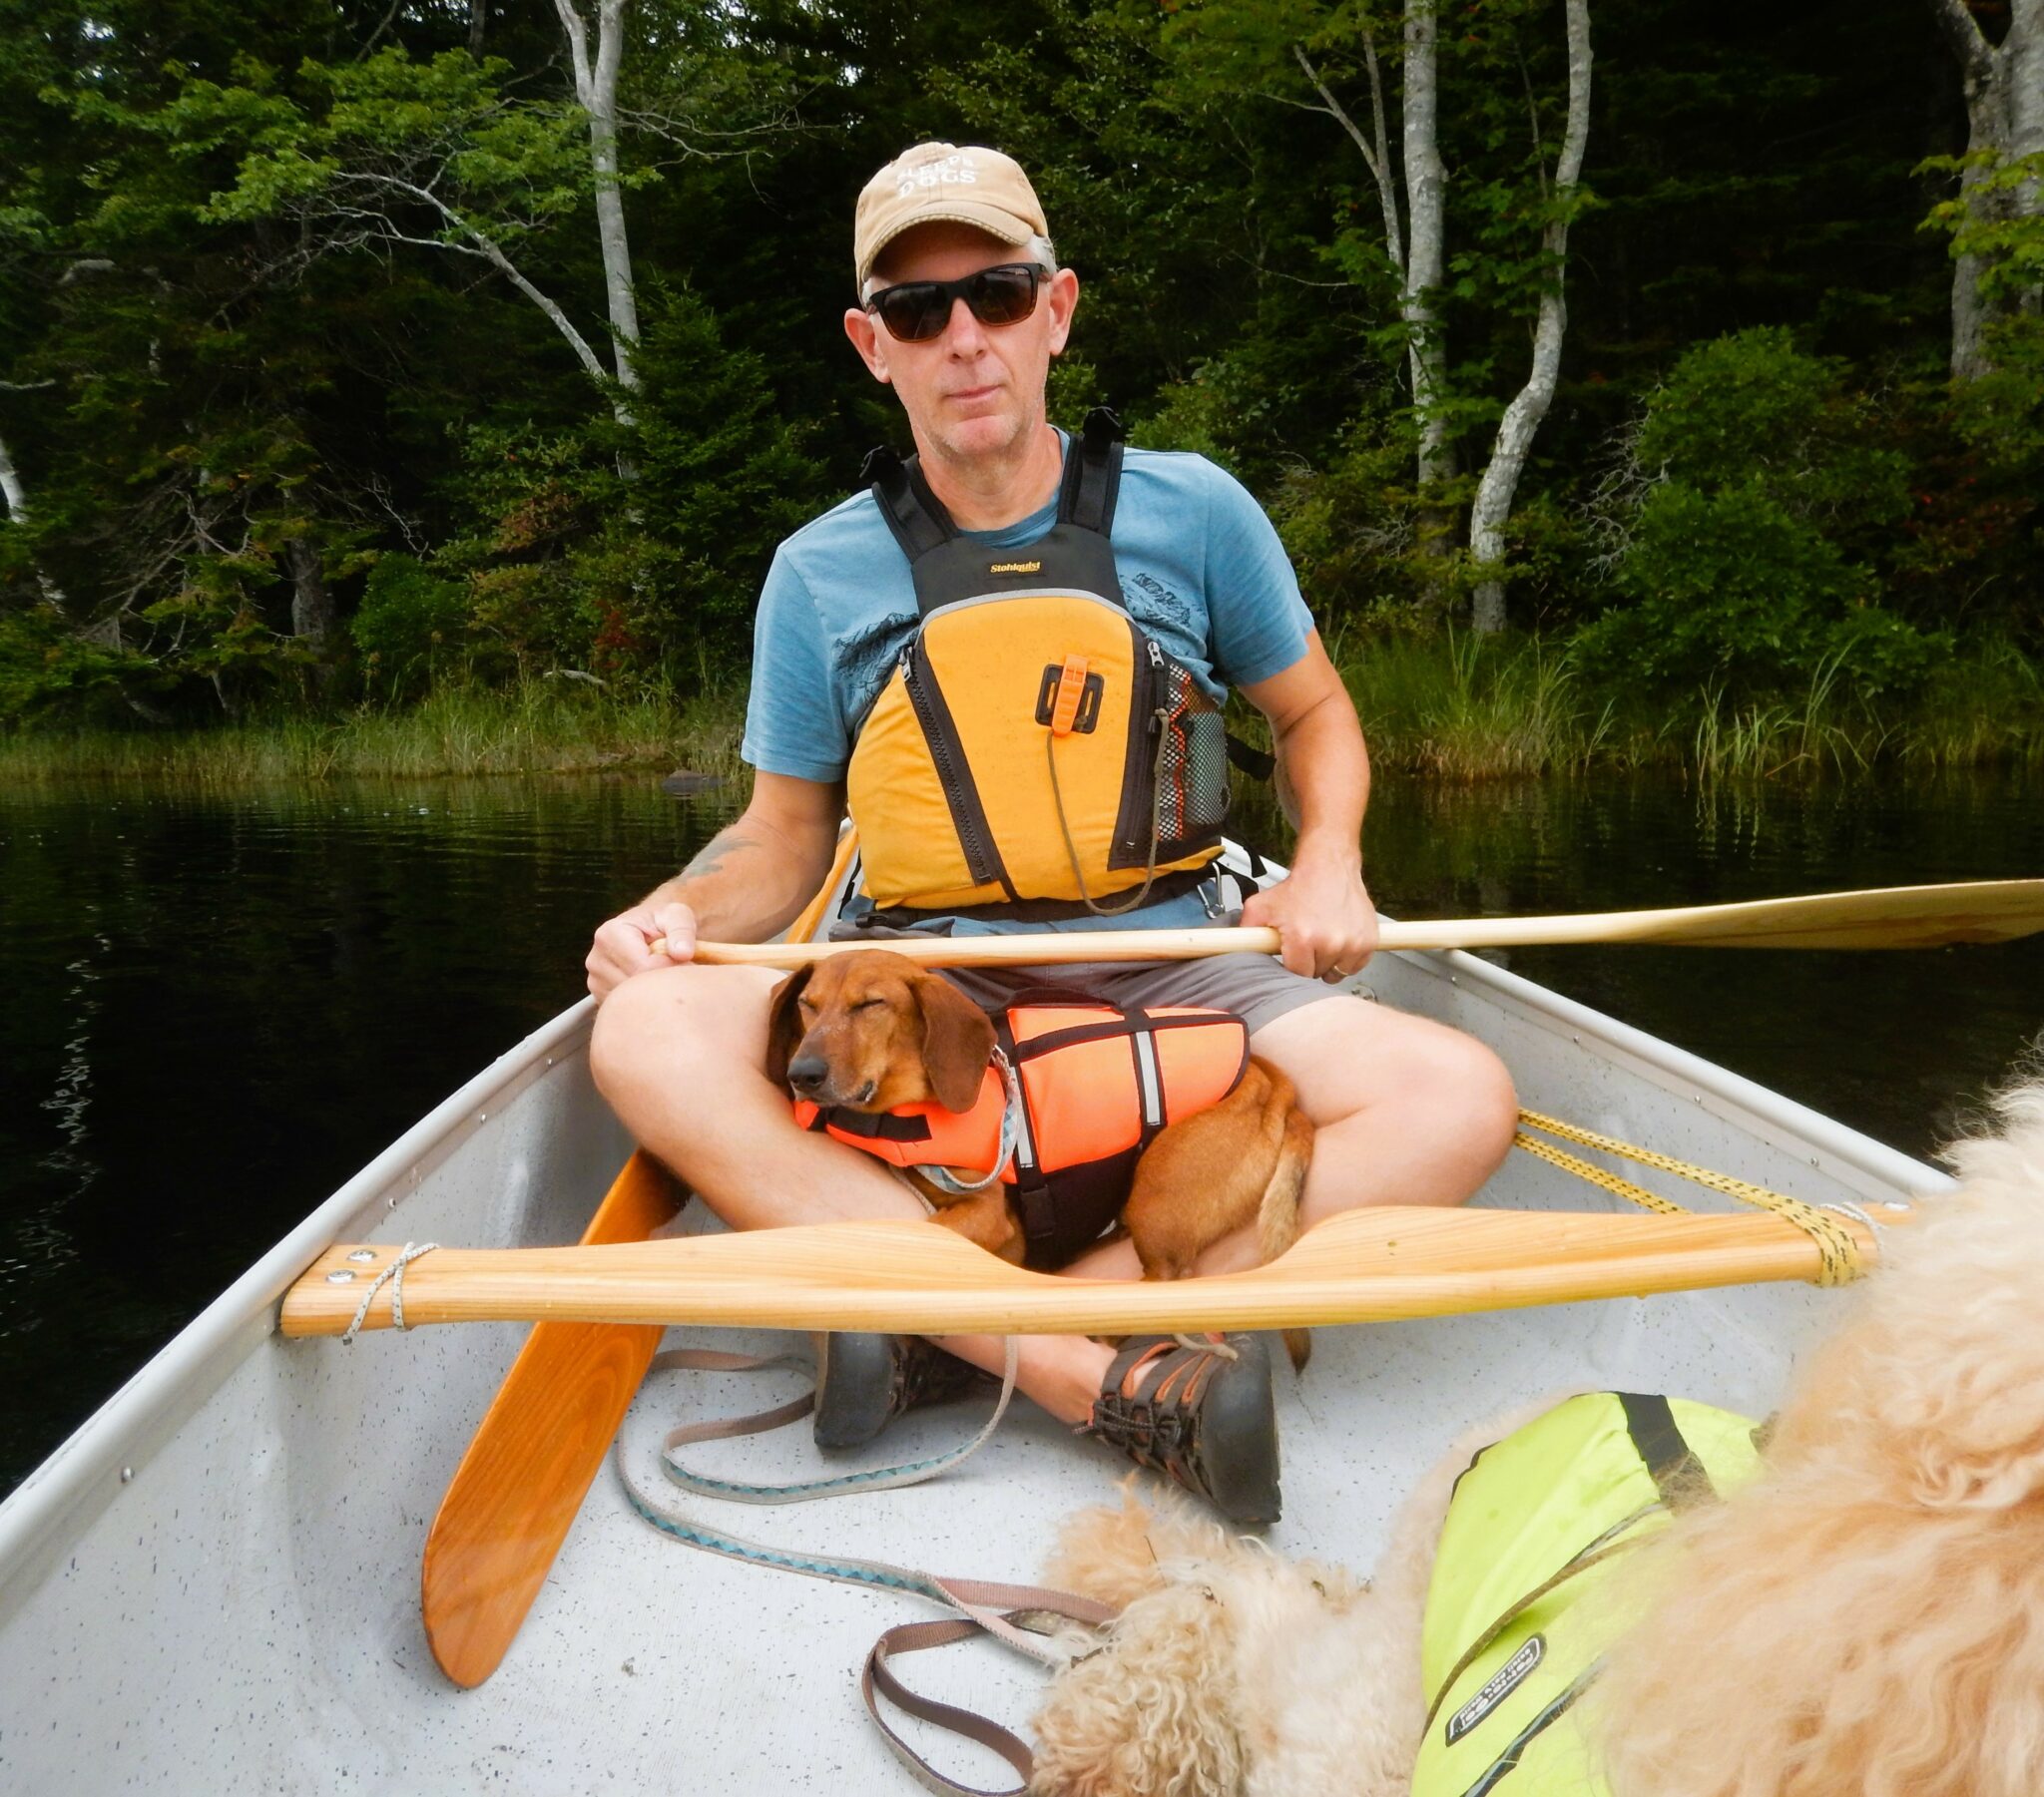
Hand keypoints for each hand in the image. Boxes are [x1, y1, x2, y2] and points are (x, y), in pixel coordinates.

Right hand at [585, 900, 696, 1001]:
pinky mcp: (601, 998)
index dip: (671, 969)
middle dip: (664, 983)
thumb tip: (683, 953)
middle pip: (636, 988)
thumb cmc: (664, 922)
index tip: (688, 964)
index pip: (643, 967)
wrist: (650, 931)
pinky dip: (646, 1004)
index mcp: (609, 935)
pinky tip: (655, 988)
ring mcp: (595, 982)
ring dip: (656, 995)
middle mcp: (596, 960)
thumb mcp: (677, 915)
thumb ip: (682, 930)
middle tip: (681, 974)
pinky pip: (628, 1011)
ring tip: (667, 977)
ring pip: (633, 1003)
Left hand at [1240, 842, 1377, 980]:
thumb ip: (1244, 932)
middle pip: (1316, 974)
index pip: (1296, 975)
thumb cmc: (1298, 888)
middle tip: (1306, 943)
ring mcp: (1352, 943)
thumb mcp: (1260, 906)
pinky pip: (1355, 965)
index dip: (1292, 966)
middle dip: (1309, 962)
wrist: (1329, 867)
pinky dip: (1347, 957)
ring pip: (1336, 973)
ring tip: (1322, 940)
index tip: (1291, 957)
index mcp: (1303, 939)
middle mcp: (1330, 943)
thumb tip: (1230, 951)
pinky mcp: (1368, 941)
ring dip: (1329, 962)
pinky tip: (1338, 940)